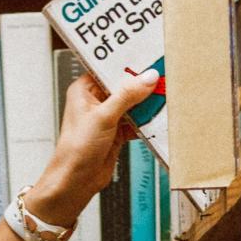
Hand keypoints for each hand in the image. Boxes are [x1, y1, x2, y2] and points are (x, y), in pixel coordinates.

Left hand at [25, 68, 160, 224]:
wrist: (76, 181)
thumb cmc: (76, 150)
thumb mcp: (103, 117)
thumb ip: (127, 96)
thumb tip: (147, 78)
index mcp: (84, 90)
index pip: (109, 69)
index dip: (128, 65)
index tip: (148, 59)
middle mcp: (95, 101)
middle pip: (124, 86)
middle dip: (142, 85)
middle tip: (162, 78)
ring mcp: (108, 117)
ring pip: (133, 104)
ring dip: (147, 104)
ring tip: (164, 96)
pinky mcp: (117, 132)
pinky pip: (137, 121)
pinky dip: (147, 121)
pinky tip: (158, 117)